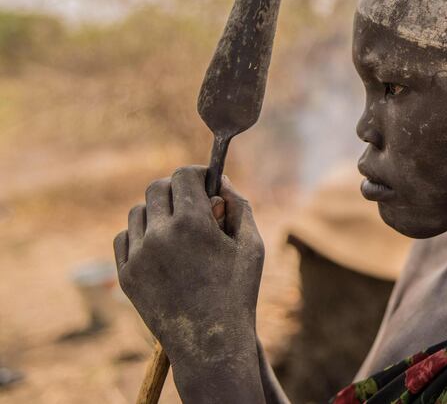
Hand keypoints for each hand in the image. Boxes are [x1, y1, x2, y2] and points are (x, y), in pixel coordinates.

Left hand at [114, 166, 265, 400]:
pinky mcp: (125, 275)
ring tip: (178, 228)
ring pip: (139, 211)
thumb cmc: (238, 292)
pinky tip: (160, 246)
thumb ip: (239, 205)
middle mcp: (160, 235)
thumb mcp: (252, 245)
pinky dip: (141, 235)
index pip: (183, 175)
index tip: (205, 181)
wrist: (211, 344)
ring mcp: (138, 256)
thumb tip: (220, 180)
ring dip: (158, 211)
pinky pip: (124, 238)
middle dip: (178, 189)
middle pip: (158, 188)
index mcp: (193, 224)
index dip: (197, 174)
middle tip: (194, 204)